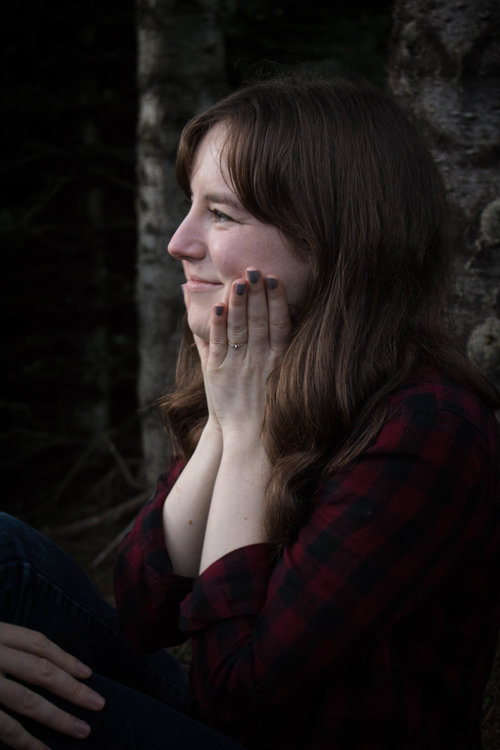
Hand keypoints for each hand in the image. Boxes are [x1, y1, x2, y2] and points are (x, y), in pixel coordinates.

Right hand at [0, 622, 104, 749]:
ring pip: (28, 701)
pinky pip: (6, 727)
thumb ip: (7, 650)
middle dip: (73, 689)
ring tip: (82, 731)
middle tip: (99, 704)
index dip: (65, 658)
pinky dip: (27, 742)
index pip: (38, 643)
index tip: (88, 672)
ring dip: (58, 718)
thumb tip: (40, 667)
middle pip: (41, 671)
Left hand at [202, 268, 290, 439]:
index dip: (277, 300)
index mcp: (278, 359)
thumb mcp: (277, 374)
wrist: (251, 438)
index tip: (274, 279)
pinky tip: (218, 306)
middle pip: (260, 321)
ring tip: (238, 280)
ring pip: (240, 329)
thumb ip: (276, 346)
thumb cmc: (266, 404)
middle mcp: (261, 361)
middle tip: (254, 268)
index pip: (280, 324)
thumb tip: (281, 319)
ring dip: (238, 303)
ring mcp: (240, 366)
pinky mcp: (219, 373)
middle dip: (257, 294)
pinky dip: (218, 325)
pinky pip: (219, 344)